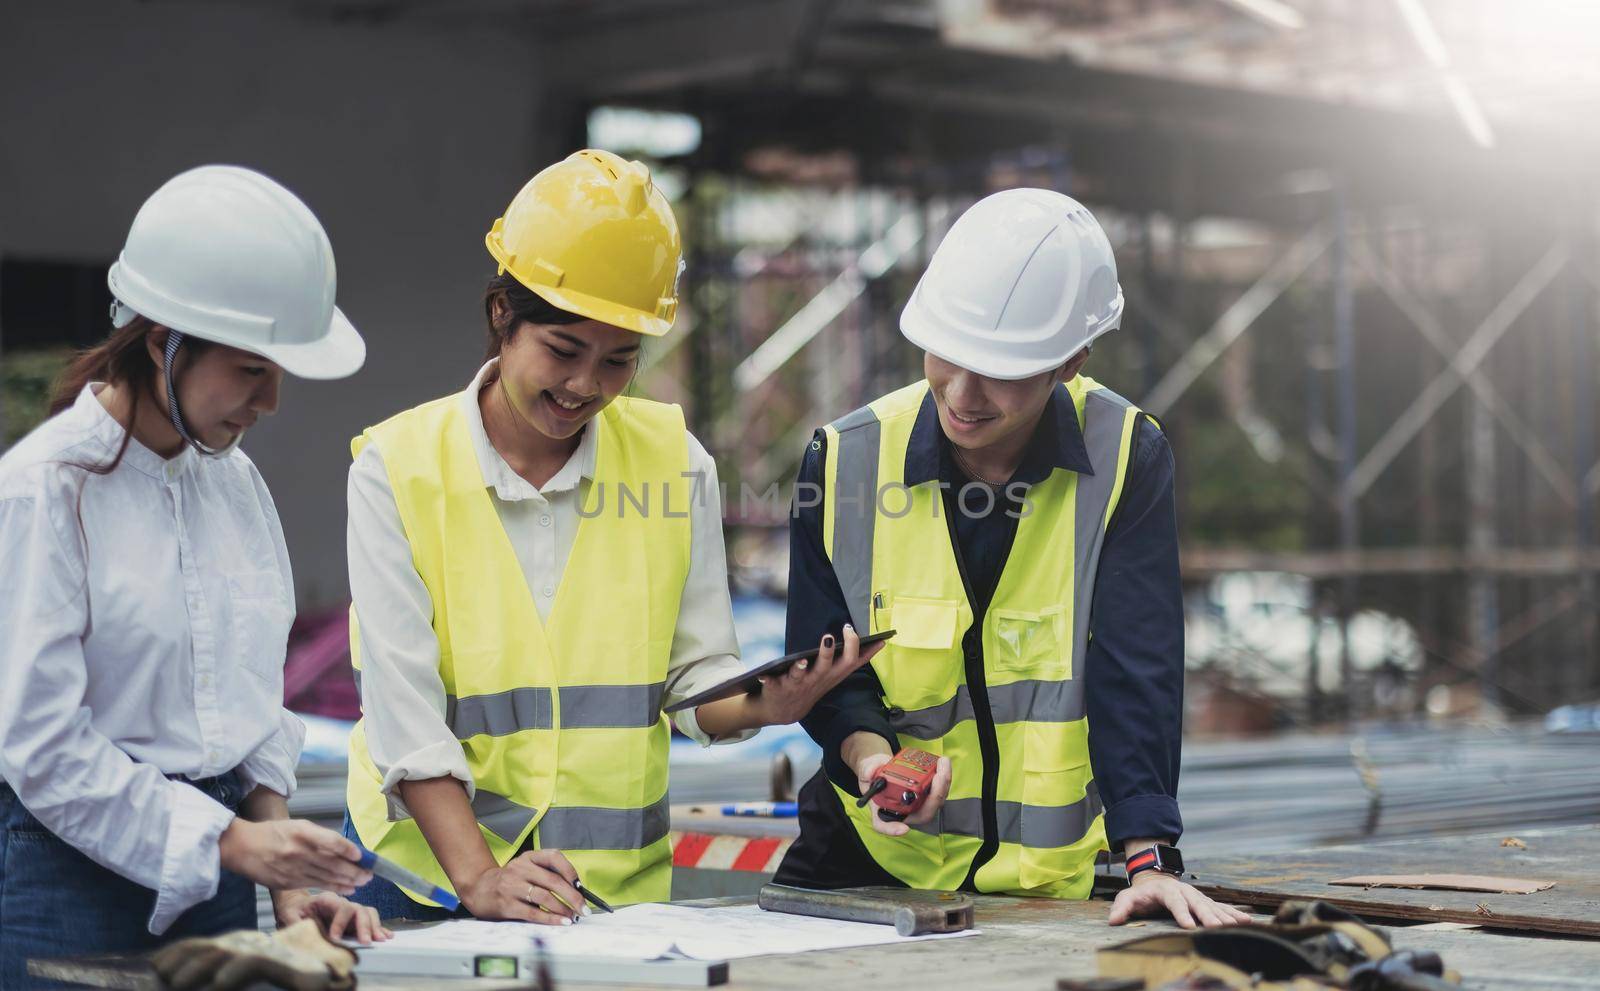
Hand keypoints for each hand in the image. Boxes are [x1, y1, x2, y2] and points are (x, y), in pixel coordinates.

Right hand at [219, 819, 370, 894]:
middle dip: (354, 870)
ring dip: (348, 881)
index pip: (332, 841)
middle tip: (370, 874)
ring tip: (362, 882)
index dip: (349, 850)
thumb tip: (346, 849)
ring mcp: (292, 869)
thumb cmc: (273, 833)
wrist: (242, 846)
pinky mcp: (287, 883)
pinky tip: (346, 889)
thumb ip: (321, 837)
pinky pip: (316, 886)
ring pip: (326, 877)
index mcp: (302, 832)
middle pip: (333, 863)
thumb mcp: (298, 826)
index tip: (362, 856)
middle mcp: (298, 851)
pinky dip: (333, 887)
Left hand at [273, 889, 391, 944]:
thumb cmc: (293, 909)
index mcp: (327, 899)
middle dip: (364, 926)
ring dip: (375, 926)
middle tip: (366, 941)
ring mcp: (350, 911)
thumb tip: (302, 928)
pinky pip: (370, 920)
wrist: (297, 905)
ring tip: (379, 940)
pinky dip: (379, 927)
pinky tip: (386, 936)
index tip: (335, 938)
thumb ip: (295, 920)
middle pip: (359, 909)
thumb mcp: (289, 913)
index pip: (341, 907)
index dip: (340, 922)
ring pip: (368, 913)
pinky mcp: (354, 920)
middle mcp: (342, 903)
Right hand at [458, 849, 586, 924]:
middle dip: (573, 897)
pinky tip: (560, 922)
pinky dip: (550, 919)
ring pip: (544, 897)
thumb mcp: (525, 869)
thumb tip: (575, 892)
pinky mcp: (507, 904)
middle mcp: (520, 869)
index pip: (554, 856)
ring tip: (572, 917)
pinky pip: (533, 913)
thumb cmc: (509, 881)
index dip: (569, 870)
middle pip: (553, 881)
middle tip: (583, 908)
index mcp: (528, 857)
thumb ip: (546, 875)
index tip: (580, 885)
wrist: (478, 888)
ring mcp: (512, 886)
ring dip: (562, 909)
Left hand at [750, 625, 886, 725]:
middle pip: (828, 667)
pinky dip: (769, 681)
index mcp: (832, 675)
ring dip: (801, 669)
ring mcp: (798, 685)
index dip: (863, 651)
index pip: (852, 662)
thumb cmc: (812, 685)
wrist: (783, 710)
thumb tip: (876, 641)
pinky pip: (772, 685)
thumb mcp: (833, 674)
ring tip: (801, 661)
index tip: (867, 635)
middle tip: (830, 636)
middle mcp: (817, 680)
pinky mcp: (778, 689)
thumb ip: (851, 659)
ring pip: (802, 676)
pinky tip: (764, 676)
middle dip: (829, 653)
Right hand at [853, 752, 950, 836]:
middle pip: (922, 814)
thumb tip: (871, 772)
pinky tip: (942, 764)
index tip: (903, 828)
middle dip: (935, 796)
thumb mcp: (866, 769)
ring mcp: (917, 805)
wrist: (883, 768)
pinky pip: (939, 792)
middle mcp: (903, 812)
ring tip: (943, 763)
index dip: (893, 829)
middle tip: (939, 775)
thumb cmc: (874, 774)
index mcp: (883, 810)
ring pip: (934, 803)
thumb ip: (868, 770)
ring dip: (943, 784)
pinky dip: (944, 779)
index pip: (884, 825)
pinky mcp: (927, 796)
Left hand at [1107, 871, 1251, 928]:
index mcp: (1167, 891)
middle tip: (1217, 928)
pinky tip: (1247, 920)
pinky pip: (1221, 907)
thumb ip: (1121, 908)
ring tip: (1239, 925)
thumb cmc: (1141, 892)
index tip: (1189, 926)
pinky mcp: (1204, 901)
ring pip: (1213, 906)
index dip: (1182, 913)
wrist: (1155, 878)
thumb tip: (1113, 921)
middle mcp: (1185, 892)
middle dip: (1208, 916)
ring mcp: (1196, 896)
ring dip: (1225, 916)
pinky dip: (1234, 913)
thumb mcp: (1128, 897)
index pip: (1175, 902)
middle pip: (1198, 904)